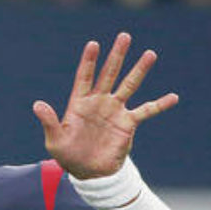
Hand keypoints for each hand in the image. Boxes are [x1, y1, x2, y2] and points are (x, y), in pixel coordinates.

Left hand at [33, 32, 178, 179]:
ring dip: (139, 70)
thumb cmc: (68, 156)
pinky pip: (146, 111)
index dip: (89, 61)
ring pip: (129, 85)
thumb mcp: (54, 140)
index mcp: (79, 103)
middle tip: (124, 36)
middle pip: (109, 74)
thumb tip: (37, 104)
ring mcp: (115, 111)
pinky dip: (159, 105)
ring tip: (150, 53)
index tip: (93, 44)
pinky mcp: (127, 124)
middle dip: (116, 55)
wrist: (89, 173)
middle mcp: (99, 102)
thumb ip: (49, 121)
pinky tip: (173, 97)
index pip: (84, 77)